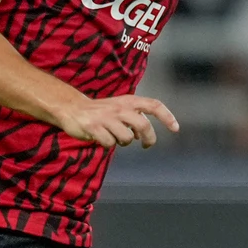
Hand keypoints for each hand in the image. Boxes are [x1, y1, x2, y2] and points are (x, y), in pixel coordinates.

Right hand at [55, 95, 180, 148]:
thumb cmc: (100, 111)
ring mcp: (106, 118)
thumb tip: (144, 136)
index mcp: (128, 101)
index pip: (153, 105)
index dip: (167, 116)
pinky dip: (108, 145)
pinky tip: (101, 138)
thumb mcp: (119, 109)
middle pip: (143, 126)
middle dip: (149, 139)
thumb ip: (134, 119)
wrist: (71, 108)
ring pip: (127, 139)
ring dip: (123, 143)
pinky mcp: (94, 128)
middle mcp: (119, 108)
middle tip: (146, 146)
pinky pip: (110, 144)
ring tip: (115, 138)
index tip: (176, 129)